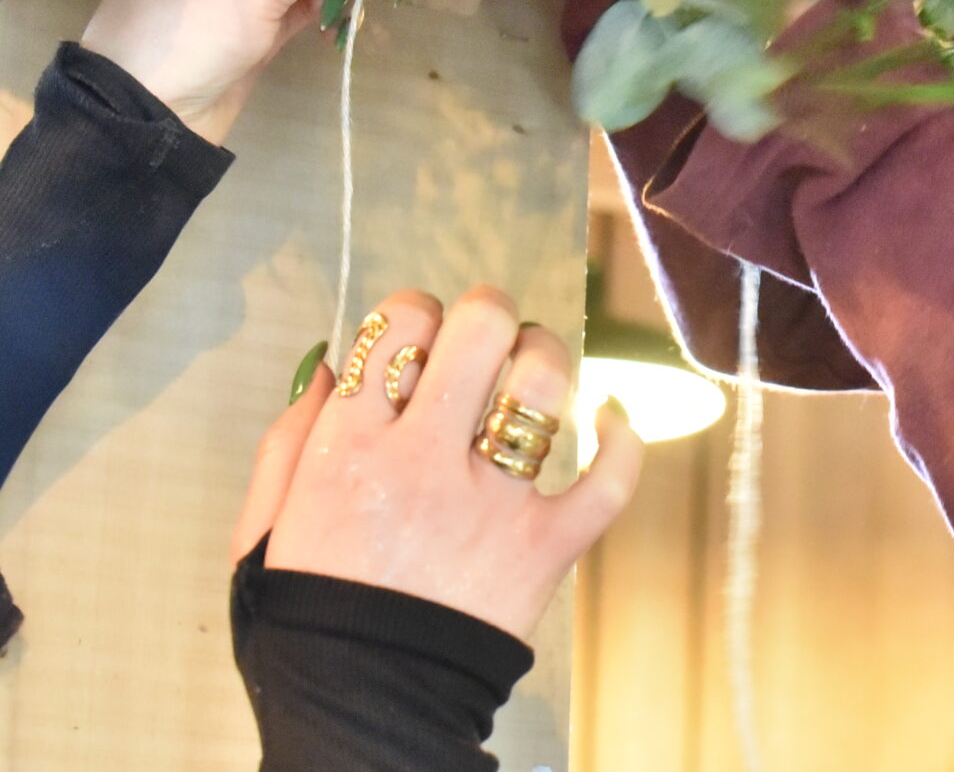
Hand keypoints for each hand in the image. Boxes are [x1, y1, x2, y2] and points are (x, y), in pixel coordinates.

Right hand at [234, 286, 642, 643]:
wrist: (360, 708)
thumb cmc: (309, 617)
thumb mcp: (263, 528)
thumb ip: (287, 440)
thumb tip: (330, 362)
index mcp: (348, 450)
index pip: (397, 325)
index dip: (416, 310)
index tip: (420, 332)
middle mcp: (422, 462)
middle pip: (480, 331)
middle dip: (487, 312)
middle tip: (486, 334)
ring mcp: (491, 503)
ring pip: (544, 383)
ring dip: (547, 358)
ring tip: (534, 371)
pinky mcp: (546, 546)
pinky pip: (610, 477)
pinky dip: (625, 439)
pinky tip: (612, 417)